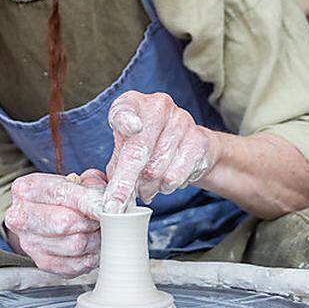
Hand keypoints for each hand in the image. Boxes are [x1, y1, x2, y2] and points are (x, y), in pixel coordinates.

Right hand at [4, 170, 105, 276]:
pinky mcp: (42, 263)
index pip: (62, 194)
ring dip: (94, 238)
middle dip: (91, 221)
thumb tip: (105, 202)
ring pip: (75, 245)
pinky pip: (75, 265)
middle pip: (66, 222)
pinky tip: (93, 245)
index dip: (89, 201)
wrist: (48, 214)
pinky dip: (90, 256)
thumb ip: (91, 184)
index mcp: (26, 189)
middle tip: (105, 218)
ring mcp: (29, 243)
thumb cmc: (66, 196)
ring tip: (99, 230)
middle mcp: (21, 217)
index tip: (107, 207)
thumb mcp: (78, 179)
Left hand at [102, 91, 219, 212]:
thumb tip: (108, 193)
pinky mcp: (199, 140)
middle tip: (115, 204)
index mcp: (135, 103)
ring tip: (145, 190)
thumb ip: (116, 167)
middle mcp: (159, 106)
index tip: (130, 128)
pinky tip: (164, 184)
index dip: (126, 119)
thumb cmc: (150, 146)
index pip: (125, 109)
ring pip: (156, 169)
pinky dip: (166, 187)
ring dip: (146, 188)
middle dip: (124, 183)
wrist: (191, 145)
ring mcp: (181, 121)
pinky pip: (175, 175)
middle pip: (138, 150)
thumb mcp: (126, 149)